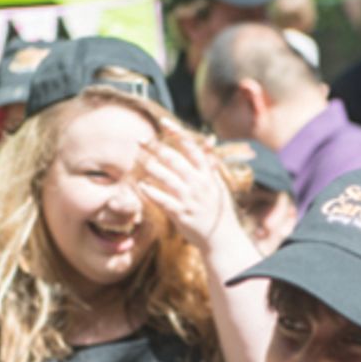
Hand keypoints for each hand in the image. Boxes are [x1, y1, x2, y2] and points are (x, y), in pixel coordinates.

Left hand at [137, 120, 236, 250]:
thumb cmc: (218, 209)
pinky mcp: (181, 215)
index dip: (177, 133)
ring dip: (150, 167)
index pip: (192, 147)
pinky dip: (150, 192)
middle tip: (140, 141)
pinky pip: (162, 200)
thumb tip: (208, 141)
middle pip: (174, 160)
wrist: (222, 238)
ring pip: (166, 178)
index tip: (163, 123)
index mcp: (208, 174)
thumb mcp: (218, 184)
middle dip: (155, 148)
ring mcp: (190, 199)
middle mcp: (199, 184)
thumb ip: (209, 163)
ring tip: (138, 160)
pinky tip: (141, 185)